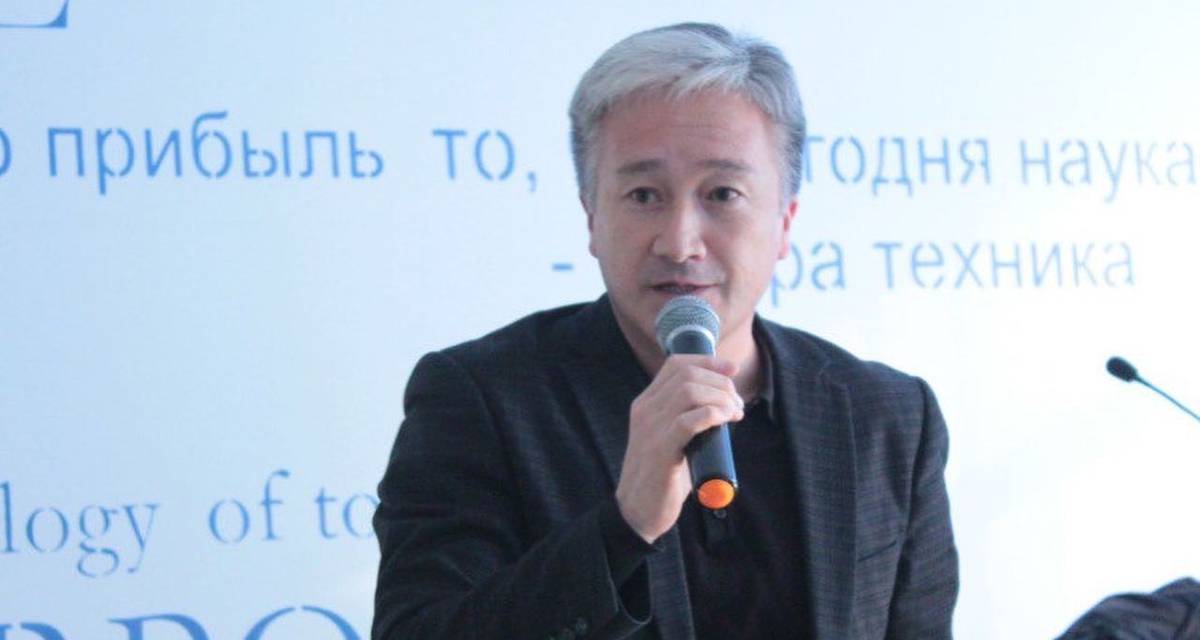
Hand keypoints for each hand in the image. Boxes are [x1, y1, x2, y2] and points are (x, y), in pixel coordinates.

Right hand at [615, 354, 744, 542]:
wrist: (637, 512)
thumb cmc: (661, 477)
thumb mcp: (670, 438)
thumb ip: (687, 419)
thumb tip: (725, 406)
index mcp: (646, 404)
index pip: (676, 364)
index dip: (708, 361)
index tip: (732, 370)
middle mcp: (645, 410)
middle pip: (687, 375)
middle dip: (721, 383)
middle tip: (737, 404)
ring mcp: (651, 430)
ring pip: (690, 392)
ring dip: (721, 398)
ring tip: (734, 414)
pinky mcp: (661, 451)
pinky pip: (689, 421)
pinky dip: (713, 414)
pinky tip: (725, 420)